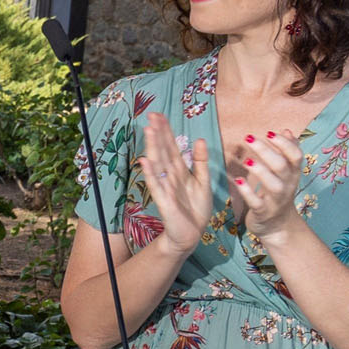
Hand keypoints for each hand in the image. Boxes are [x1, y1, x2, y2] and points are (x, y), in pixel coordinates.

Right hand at [138, 111, 214, 247]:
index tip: (160, 115)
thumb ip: (201, 161)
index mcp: (180, 170)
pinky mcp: (164, 201)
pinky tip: (145, 161)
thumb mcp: (203, 181)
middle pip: (163, 151)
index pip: (172, 147)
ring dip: (153, 147)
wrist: (192, 233)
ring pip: (158, 164)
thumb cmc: (196, 208)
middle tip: (152, 115)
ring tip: (149, 131)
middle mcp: (170, 176)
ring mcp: (166, 187)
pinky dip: (151, 173)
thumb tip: (199, 139)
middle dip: (158, 134)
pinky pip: (156, 184)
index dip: (166, 131)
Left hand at [232, 128, 308, 237]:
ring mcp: (277, 200)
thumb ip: (286, 152)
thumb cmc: (279, 193)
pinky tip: (238, 181)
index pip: (296, 155)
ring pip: (273, 184)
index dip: (285, 143)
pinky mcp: (264, 212)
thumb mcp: (287, 173)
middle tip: (248, 138)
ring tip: (246, 160)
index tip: (269, 132)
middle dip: (266, 151)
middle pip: (281, 166)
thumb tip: (287, 130)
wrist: (278, 226)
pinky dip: (247, 191)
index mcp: (293, 173)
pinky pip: (257, 202)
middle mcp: (288, 185)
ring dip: (259, 170)